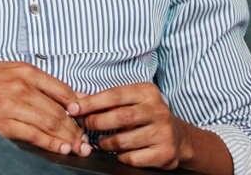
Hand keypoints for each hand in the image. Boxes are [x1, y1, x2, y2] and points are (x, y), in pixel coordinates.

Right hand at [0, 62, 89, 155]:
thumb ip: (26, 81)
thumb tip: (55, 95)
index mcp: (21, 70)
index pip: (62, 89)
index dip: (78, 106)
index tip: (83, 117)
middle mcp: (19, 85)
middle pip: (60, 110)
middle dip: (76, 128)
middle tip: (85, 139)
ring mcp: (11, 104)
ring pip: (51, 124)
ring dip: (68, 138)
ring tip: (77, 147)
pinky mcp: (1, 123)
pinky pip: (34, 135)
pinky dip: (51, 144)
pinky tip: (60, 149)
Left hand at [72, 83, 193, 169]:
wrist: (178, 137)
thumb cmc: (144, 117)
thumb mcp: (128, 102)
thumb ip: (102, 101)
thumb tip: (74, 100)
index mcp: (147, 92)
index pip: (114, 95)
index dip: (90, 103)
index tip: (73, 109)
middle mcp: (159, 110)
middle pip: (119, 117)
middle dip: (96, 123)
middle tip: (86, 126)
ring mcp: (164, 132)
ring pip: (123, 140)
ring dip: (105, 143)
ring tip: (101, 141)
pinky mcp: (166, 153)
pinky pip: (132, 158)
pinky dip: (119, 156)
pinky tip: (119, 152)